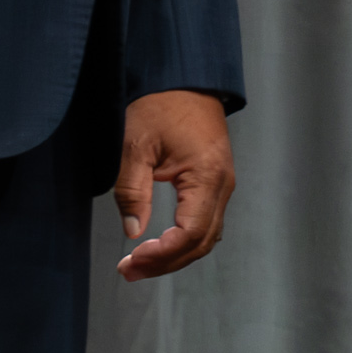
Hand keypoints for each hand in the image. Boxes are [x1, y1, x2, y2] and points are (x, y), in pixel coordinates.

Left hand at [113, 92, 237, 280]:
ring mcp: (222, 184)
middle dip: (166, 263)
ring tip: (140, 264)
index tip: (130, 260)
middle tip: (128, 272)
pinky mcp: (215, 182)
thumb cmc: (159, 106)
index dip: (161, 254)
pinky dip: (184, 240)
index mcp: (207, 177)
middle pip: (202, 242)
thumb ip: (132, 191)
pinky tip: (159, 245)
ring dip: (175, 255)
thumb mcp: (135, 146)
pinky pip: (205, 222)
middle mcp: (223, 185)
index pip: (190, 234)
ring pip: (206, 236)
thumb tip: (133, 231)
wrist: (184, 80)